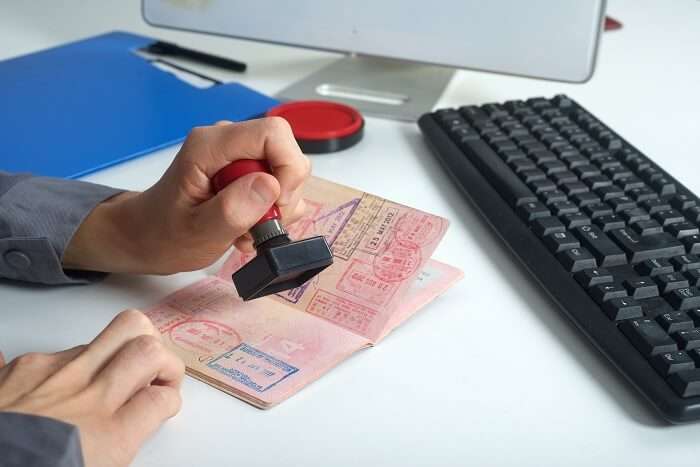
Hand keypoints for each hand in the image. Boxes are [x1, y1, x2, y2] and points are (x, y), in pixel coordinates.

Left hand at [0, 309, 183, 466]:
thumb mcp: (98, 466)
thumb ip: (122, 439)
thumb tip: (140, 413)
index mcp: (106, 436)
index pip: (162, 397)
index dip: (170, 398)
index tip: (163, 403)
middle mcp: (86, 396)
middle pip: (146, 347)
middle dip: (162, 357)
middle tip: (155, 375)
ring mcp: (53, 374)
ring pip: (115, 332)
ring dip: (125, 349)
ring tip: (117, 370)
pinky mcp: (22, 366)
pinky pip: (64, 349)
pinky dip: (75, 362)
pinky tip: (65, 383)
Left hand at [63, 117, 310, 273]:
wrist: (147, 237)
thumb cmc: (163, 234)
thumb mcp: (198, 232)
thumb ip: (233, 209)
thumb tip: (271, 184)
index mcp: (210, 145)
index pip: (272, 133)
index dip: (286, 167)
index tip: (276, 203)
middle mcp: (227, 142)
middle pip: (284, 151)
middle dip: (284, 193)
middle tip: (259, 224)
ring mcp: (238, 155)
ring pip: (286, 170)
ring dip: (277, 207)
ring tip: (248, 230)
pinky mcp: (245, 169)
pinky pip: (278, 182)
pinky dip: (271, 209)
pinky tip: (249, 224)